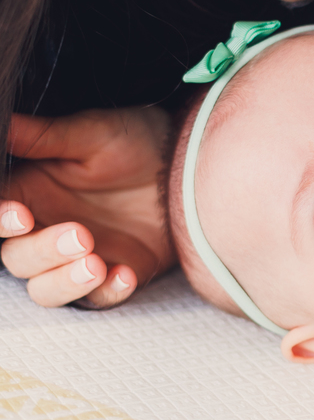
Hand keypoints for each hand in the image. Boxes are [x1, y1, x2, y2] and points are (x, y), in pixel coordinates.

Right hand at [1, 108, 176, 307]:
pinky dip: (108, 293)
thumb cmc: (136, 142)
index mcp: (27, 194)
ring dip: (65, 282)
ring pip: (46, 288)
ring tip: (96, 264)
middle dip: (42, 252)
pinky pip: (99, 299)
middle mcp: (45, 230)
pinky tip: (126, 275)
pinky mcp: (114, 274)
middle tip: (80, 235)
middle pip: (17, 258)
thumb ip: (42, 136)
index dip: (0, 222)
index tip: (19, 216)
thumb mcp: (91, 132)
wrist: (188, 166)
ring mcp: (78, 257)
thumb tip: (2, 121)